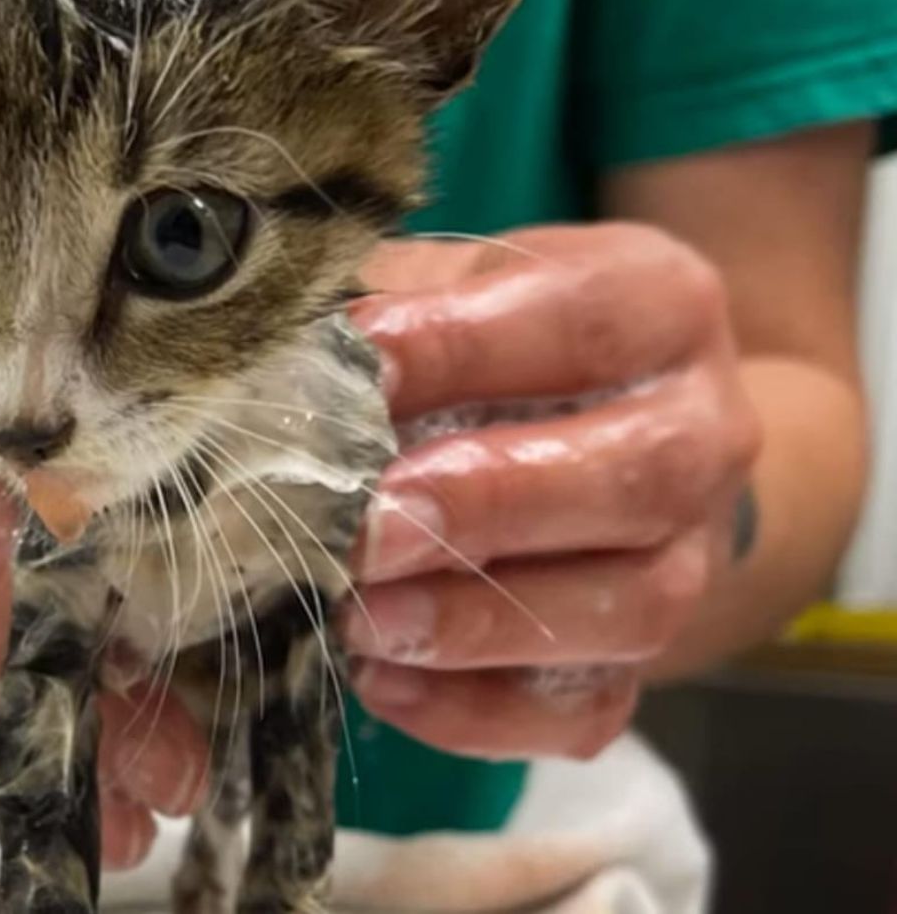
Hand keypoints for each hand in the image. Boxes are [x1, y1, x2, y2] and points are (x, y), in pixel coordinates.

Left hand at [341, 224, 760, 759]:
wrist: (608, 425)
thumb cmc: (501, 339)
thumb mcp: (458, 284)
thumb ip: (393, 301)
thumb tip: (290, 347)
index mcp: (662, 305)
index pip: (585, 322)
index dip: (465, 345)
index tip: (354, 364)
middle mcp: (704, 433)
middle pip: (639, 476)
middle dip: (488, 503)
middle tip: (366, 523)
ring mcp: (689, 556)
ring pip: (630, 608)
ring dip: (482, 622)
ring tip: (362, 617)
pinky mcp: (645, 658)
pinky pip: (588, 710)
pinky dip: (478, 710)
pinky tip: (382, 681)